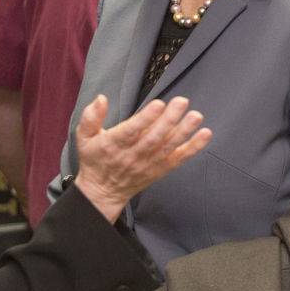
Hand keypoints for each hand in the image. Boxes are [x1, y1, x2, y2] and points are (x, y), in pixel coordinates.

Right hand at [73, 94, 210, 222]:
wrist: (103, 192)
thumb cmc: (95, 159)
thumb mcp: (84, 137)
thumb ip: (91, 117)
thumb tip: (101, 99)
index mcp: (113, 145)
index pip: (131, 131)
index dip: (146, 118)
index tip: (158, 103)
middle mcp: (132, 156)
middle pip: (153, 138)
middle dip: (169, 120)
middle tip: (182, 102)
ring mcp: (148, 164)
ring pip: (168, 147)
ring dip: (184, 131)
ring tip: (196, 116)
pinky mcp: (160, 169)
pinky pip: (179, 158)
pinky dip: (193, 148)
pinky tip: (205, 134)